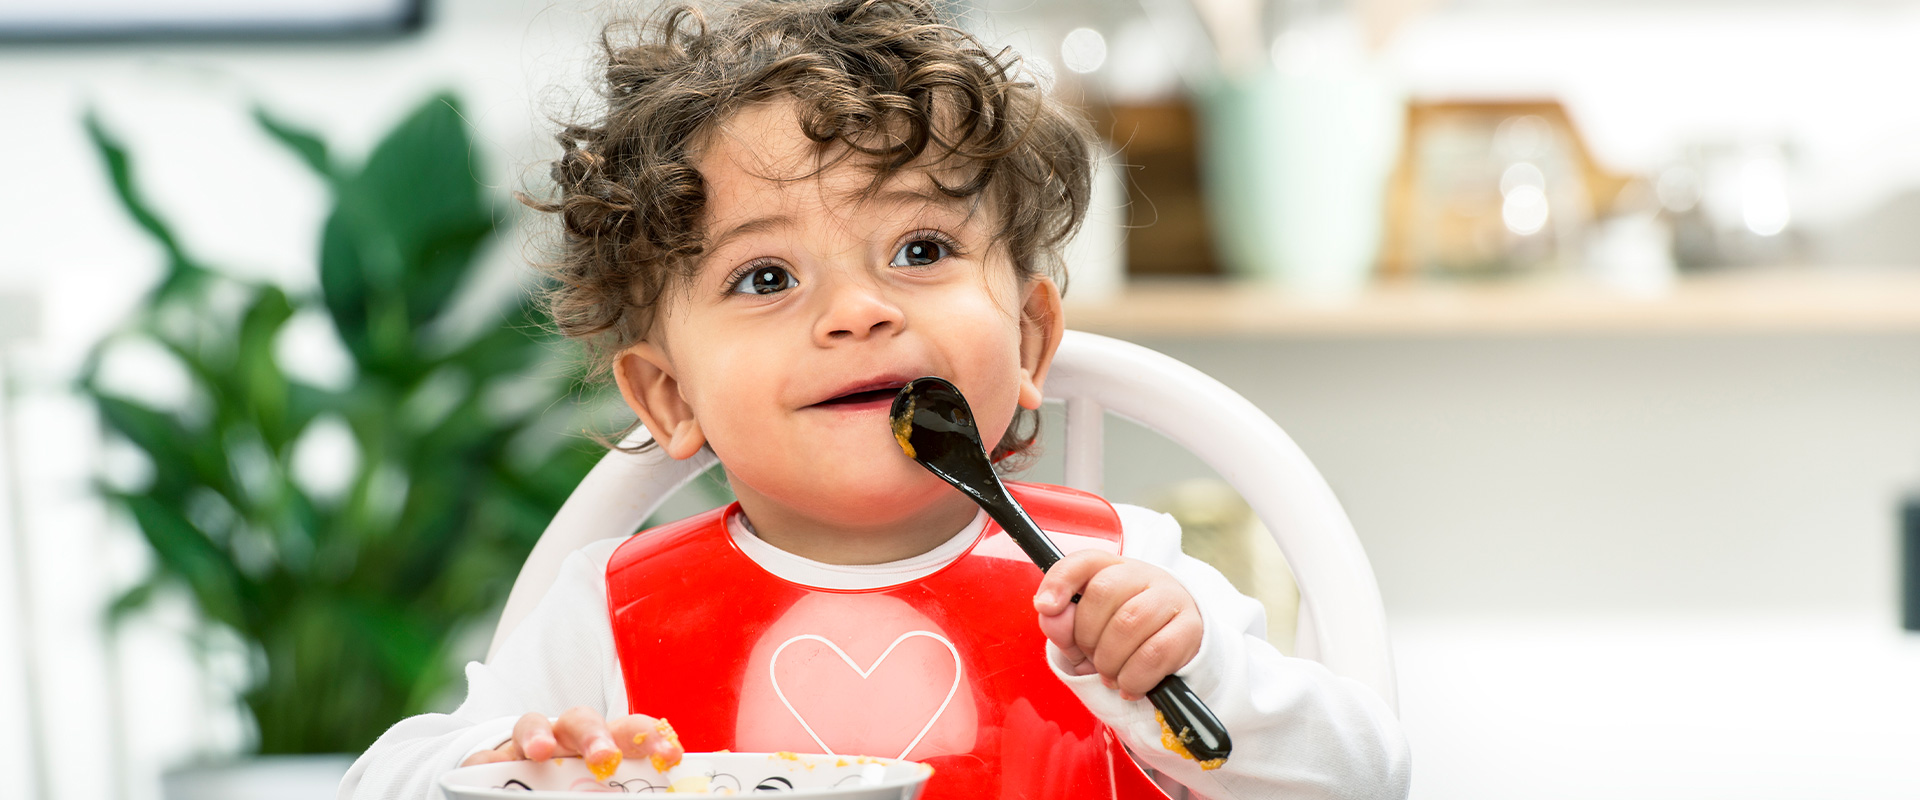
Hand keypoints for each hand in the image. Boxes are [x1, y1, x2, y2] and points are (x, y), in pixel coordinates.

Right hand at [460, 706, 683, 776]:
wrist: (511, 781)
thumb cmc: (572, 784)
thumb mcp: (606, 788)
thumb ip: (632, 791)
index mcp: (603, 742)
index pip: (632, 731)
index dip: (653, 738)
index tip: (672, 756)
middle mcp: (566, 736)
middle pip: (583, 720)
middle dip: (597, 735)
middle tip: (606, 757)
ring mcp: (525, 744)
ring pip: (532, 723)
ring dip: (538, 734)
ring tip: (542, 752)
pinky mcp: (488, 760)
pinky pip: (485, 757)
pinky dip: (487, 761)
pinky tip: (490, 771)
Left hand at [1033, 551, 1201, 700]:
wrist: (1177, 648)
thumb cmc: (1125, 637)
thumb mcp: (1088, 630)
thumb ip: (1062, 622)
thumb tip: (1051, 614)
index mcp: (1113, 568)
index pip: (1083, 561)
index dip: (1060, 581)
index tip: (1046, 607)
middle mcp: (1144, 574)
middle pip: (1103, 592)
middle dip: (1086, 636)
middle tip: (1092, 658)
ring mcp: (1171, 597)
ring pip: (1129, 622)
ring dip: (1110, 661)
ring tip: (1111, 675)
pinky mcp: (1190, 628)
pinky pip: (1154, 653)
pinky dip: (1134, 678)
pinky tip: (1131, 685)